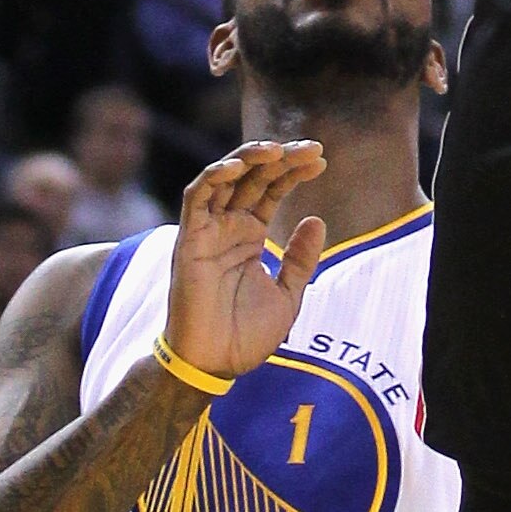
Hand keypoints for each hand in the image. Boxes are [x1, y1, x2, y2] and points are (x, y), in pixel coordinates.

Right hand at [160, 141, 329, 384]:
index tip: (321, 161)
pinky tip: (238, 166)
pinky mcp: (189, 239)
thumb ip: (301, 259)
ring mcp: (208, 231)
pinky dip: (214, 176)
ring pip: (224, 178)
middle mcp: (228, 227)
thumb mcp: (288, 295)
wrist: (214, 363)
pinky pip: (196, 197)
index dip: (294, 172)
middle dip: (282, 158)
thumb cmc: (245, 335)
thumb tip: (316, 219)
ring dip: (249, 157)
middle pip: (254, 178)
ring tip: (278, 150)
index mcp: (250, 236)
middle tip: (312, 148)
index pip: (272, 190)